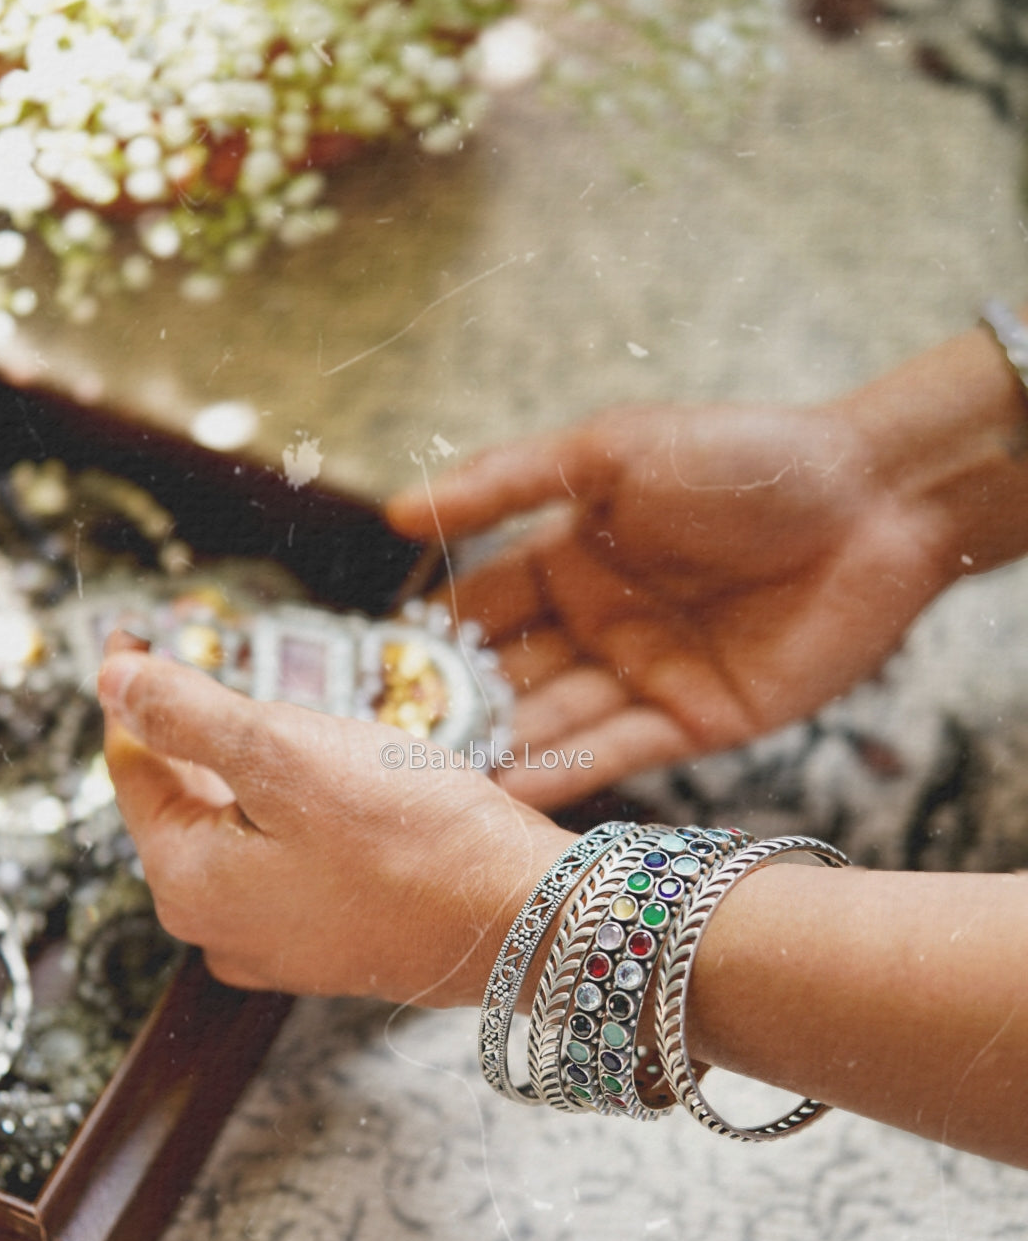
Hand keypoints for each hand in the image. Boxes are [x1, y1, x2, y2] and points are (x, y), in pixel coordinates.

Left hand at [98, 637, 569, 1001]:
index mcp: (187, 880)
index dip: (135, 691)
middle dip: (200, 730)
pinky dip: (298, 813)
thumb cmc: (411, 837)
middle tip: (220, 661)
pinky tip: (342, 784)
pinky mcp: (332, 944)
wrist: (518, 917)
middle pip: (186, 802)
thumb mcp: (286, 751)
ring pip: (242, 830)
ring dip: (257, 770)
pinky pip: (289, 861)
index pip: (133, 768)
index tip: (139, 636)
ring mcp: (277, 944)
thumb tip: (116, 682)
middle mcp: (218, 927)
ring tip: (295, 718)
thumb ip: (189, 714)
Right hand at [389, 400, 955, 806]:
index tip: (367, 680)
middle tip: (387, 755)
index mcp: (573, 558)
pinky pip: (620, 750)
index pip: (483, 607)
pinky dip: (567, 771)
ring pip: (558, 722)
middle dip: (457, 713)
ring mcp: (648, 677)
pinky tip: (510, 789)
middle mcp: (602, 625)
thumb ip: (507, 482)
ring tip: (432, 788)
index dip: (430, 641)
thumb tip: (396, 512)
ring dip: (501, 753)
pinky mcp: (698, 723)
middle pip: (513, 676)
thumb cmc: (742, 457)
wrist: (872, 499)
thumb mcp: (610, 451)